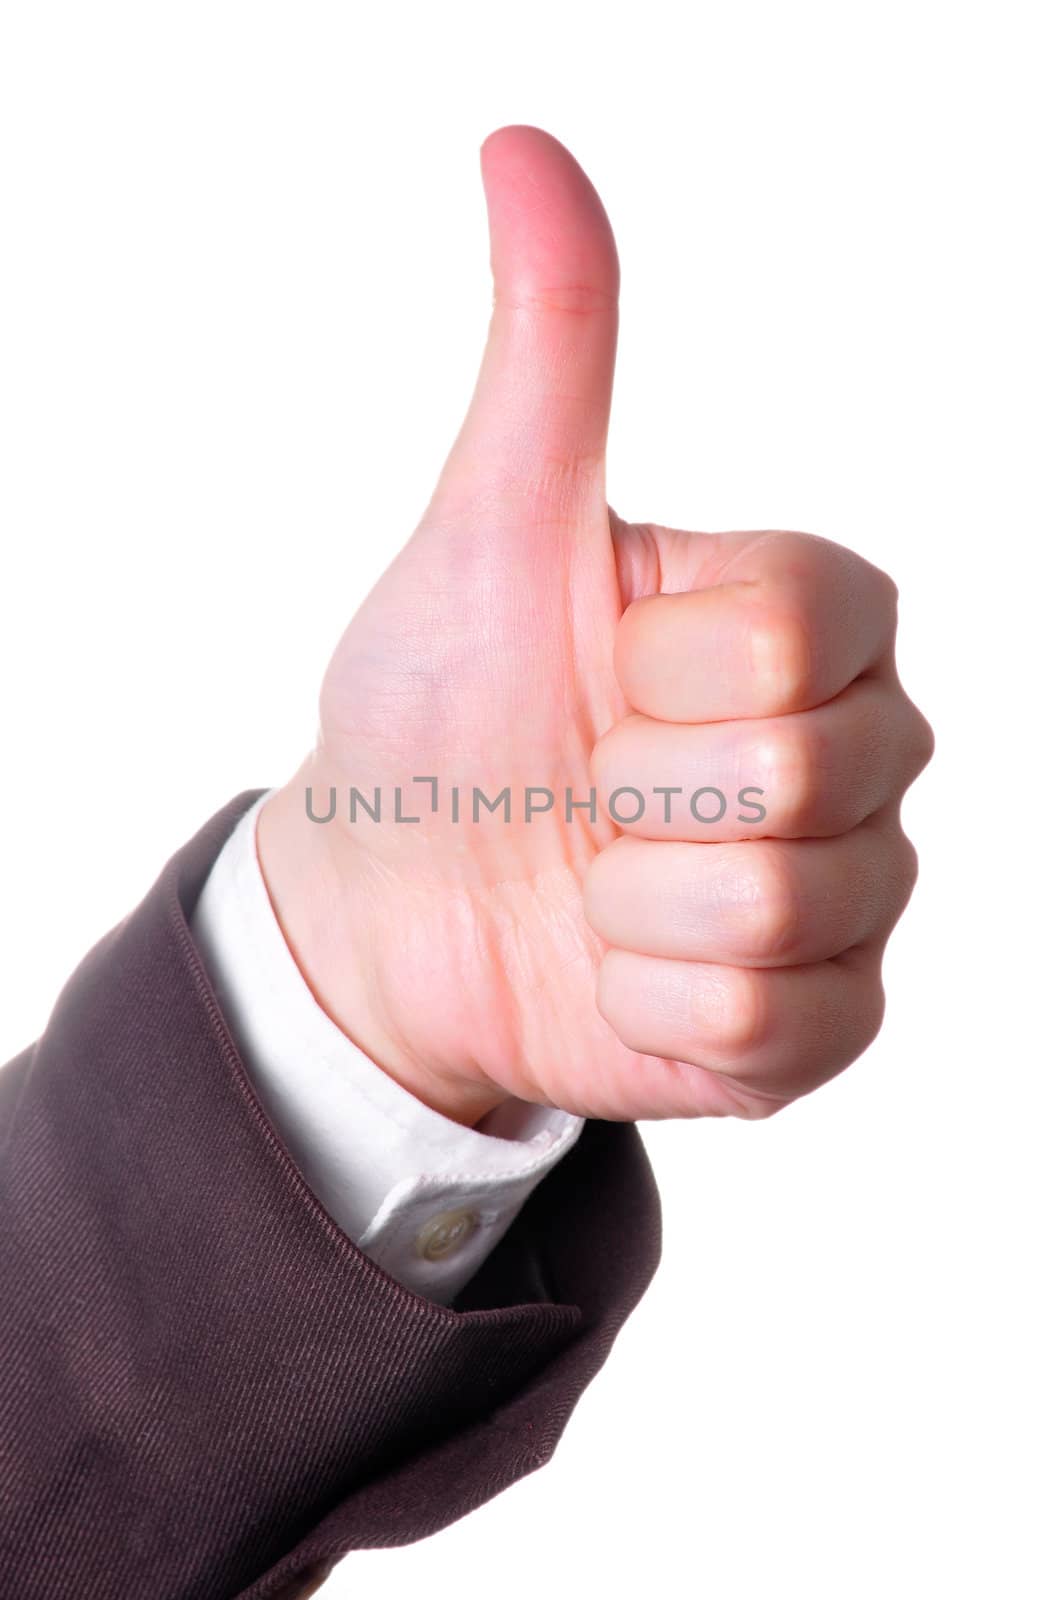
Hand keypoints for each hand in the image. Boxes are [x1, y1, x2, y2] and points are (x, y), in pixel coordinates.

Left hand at [257, 126, 932, 1127]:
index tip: (600, 668)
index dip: (650, 662)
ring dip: (629, 900)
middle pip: (793, 771)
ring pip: (779, 904)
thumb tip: (522, 150)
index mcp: (811, 619)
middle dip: (630, 786)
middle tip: (584, 785)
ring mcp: (854, 892)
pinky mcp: (823, 1019)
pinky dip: (652, 1001)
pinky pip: (772, 1024)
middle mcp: (861, 748)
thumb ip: (551, 355)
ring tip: (596, 878)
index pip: (792, 628)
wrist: (400, 892)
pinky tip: (620, 964)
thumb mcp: (490, 531)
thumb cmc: (449, 707)